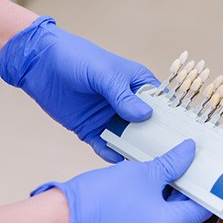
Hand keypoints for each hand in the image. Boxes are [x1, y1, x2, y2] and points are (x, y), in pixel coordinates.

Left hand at [0, 16, 158, 161]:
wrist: (40, 64)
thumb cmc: (78, 58)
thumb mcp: (105, 74)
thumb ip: (124, 96)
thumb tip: (145, 116)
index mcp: (139, 84)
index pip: (162, 104)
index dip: (172, 119)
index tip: (183, 136)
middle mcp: (129, 103)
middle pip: (148, 126)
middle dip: (155, 139)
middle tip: (165, 156)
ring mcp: (111, 118)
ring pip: (129, 139)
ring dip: (134, 150)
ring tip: (144, 164)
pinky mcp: (92, 129)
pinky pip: (105, 146)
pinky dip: (111, 154)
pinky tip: (117, 160)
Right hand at [31, 139, 211, 222]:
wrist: (61, 219)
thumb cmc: (101, 198)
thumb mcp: (144, 173)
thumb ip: (172, 163)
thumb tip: (189, 152)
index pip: (200, 209)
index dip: (206, 189)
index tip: (209, 175)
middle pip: (183, 214)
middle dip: (183, 189)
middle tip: (184, 166)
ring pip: (164, 218)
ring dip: (166, 197)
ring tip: (163, 172)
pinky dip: (151, 207)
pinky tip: (145, 187)